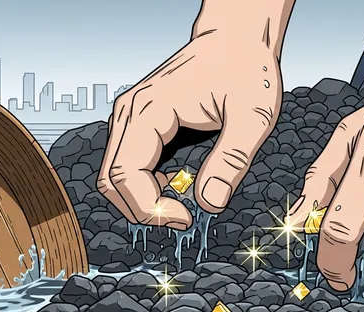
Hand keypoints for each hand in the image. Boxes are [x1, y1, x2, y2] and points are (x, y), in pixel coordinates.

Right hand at [97, 29, 282, 228]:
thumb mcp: (253, 116)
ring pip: (115, 175)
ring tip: (183, 202)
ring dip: (144, 198)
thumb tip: (210, 204)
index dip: (150, 209)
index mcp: (150, 110)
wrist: (237, 40)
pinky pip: (128, 163)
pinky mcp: (139, 123)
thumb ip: (232, 160)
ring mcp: (131, 117)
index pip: (125, 175)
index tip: (187, 219)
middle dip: (144, 210)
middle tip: (184, 218)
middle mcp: (130, 113)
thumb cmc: (245, 69)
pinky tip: (179, 183)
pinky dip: (147, 184)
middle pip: (110, 180)